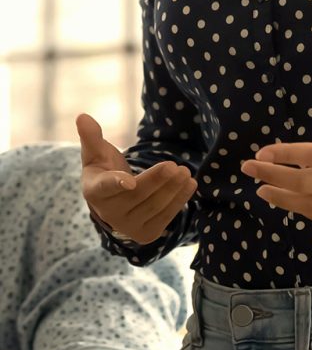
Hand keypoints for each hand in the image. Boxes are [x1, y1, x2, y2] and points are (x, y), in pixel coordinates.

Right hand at [76, 113, 196, 243]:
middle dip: (157, 180)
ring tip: (185, 171)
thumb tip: (82, 116)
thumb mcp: (96, 153)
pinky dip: (180, 200)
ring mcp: (127, 226)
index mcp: (94, 191)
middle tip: (174, 165)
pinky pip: (166, 217)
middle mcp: (109, 213)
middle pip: (137, 195)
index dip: (117, 184)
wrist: (116, 200)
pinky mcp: (146, 233)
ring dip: (172, 189)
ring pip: (154, 207)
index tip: (130, 181)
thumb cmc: (105, 170)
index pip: (105, 188)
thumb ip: (92, 136)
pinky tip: (190, 184)